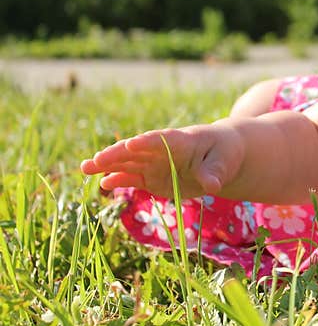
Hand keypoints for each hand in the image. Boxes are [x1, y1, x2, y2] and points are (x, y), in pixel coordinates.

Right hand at [80, 123, 244, 198]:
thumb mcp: (223, 162)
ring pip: (128, 162)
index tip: (131, 144)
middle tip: (95, 160)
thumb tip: (212, 185)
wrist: (220, 157)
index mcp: (180, 140)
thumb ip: (213, 172)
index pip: (161, 139)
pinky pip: (132, 178)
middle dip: (116, 154)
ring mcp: (154, 163)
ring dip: (107, 165)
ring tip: (85, 168)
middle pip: (136, 150)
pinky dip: (119, 180)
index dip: (147, 142)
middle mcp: (161, 150)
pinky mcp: (152, 177)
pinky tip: (105, 184)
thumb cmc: (223, 153)